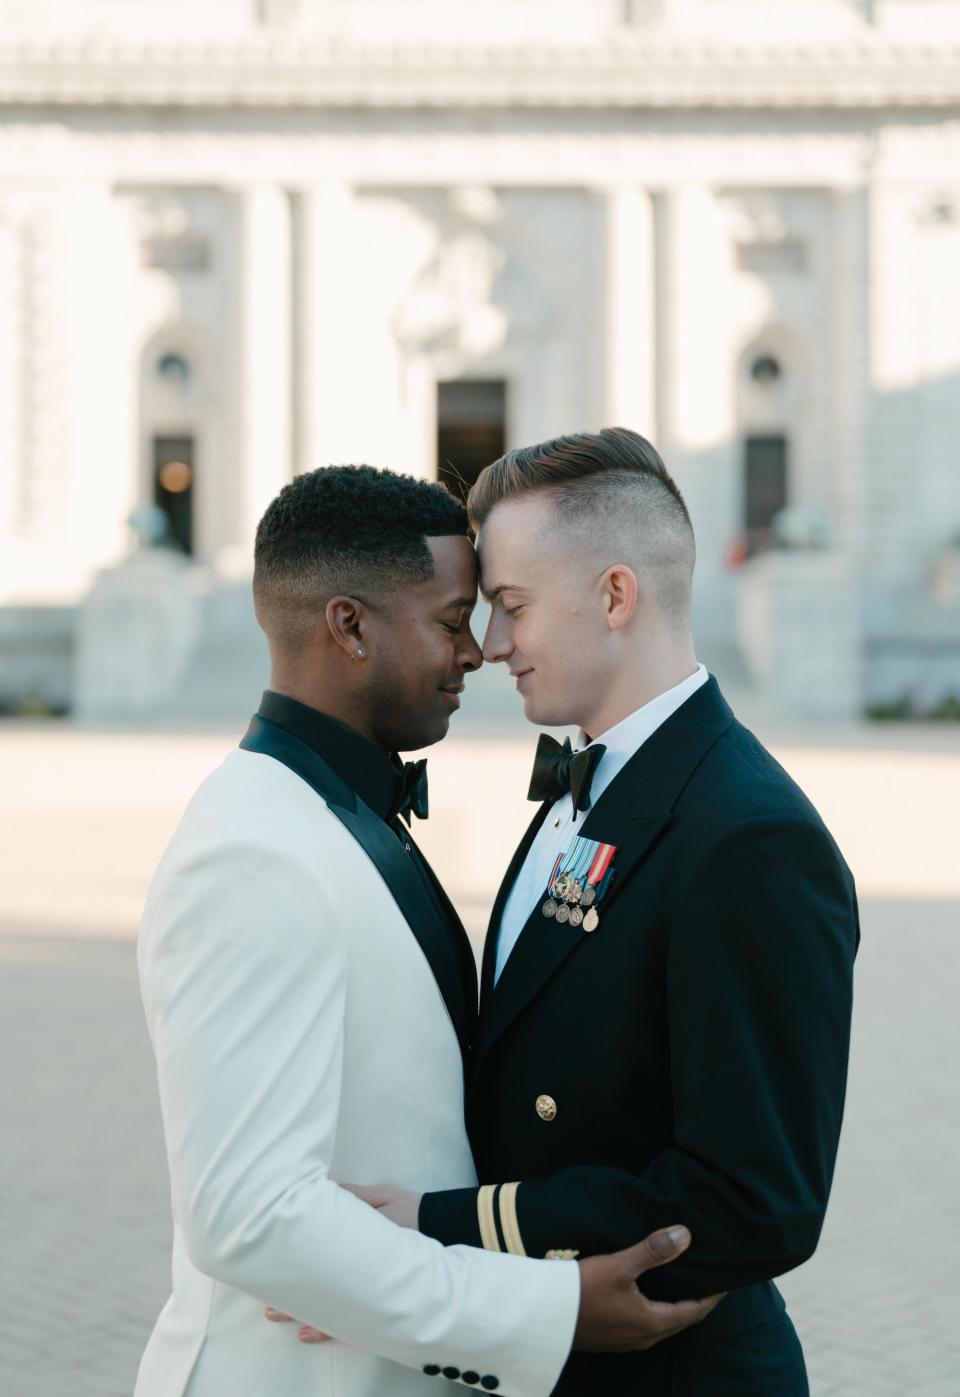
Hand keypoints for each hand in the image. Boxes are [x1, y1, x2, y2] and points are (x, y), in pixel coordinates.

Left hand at [263, 1184, 422, 1344]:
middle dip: (293, 1299)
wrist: (446, 1227)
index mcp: (362, 1244)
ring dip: (303, 1315)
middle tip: (268, 1308)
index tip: (274, 1267)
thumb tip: (327, 1187)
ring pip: (332, 1312)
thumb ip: (355, 1195)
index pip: (323, 1255)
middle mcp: (365, 1273)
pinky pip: (351, 1321)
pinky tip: (309, 1332)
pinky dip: (328, 1328)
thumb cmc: (413, 1209)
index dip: (297, 1263)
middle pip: (322, 1290)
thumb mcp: (384, 1195)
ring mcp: (372, 1291)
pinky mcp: (379, 1300)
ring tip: (278, 1317)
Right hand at [573, 1226, 723, 1352]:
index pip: (694, 1311)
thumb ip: (653, 1250)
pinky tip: (647, 1296)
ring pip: (661, 1324)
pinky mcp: (611, 1337)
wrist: (544, 1316)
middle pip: (680, 1320)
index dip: (712, 1297)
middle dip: (696, 1302)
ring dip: (675, 1307)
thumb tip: (686, 1235)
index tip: (726, 1281)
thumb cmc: (583, 1291)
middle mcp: (643, 1337)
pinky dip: (656, 1311)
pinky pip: (644, 1325)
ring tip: (680, 1284)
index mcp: (651, 1323)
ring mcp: (626, 1340)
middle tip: (707, 1281)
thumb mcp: (620, 1265)